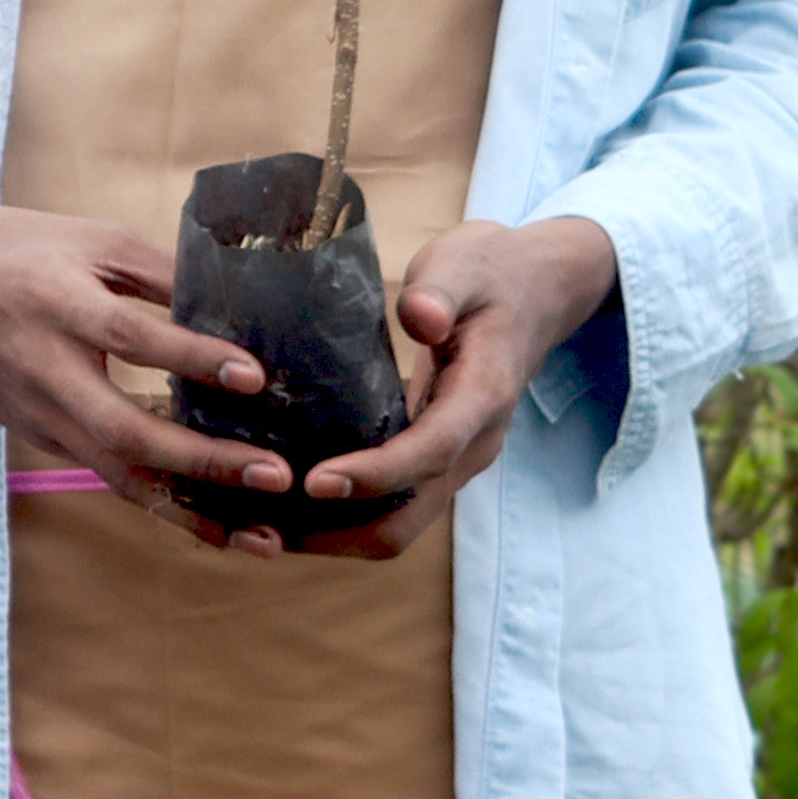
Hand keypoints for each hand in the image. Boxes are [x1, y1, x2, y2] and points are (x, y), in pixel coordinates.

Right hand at [0, 197, 301, 545]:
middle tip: (275, 473)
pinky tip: (218, 522)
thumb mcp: (83, 237)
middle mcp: (44, 369)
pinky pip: (108, 476)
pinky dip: (164, 503)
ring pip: (119, 475)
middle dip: (205, 460)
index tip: (254, 375)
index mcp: (55, 303)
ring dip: (193, 511)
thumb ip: (156, 270)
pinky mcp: (40, 436)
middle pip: (125, 430)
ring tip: (262, 537)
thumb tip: (237, 305)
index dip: (191, 357)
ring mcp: (39, 413)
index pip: (128, 337)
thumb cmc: (10, 249)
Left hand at [282, 213, 620, 559]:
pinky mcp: (436, 456)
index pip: (429, 452)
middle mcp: (472, 443)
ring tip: (260, 526)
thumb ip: (440, 291)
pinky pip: (393, 503)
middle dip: (341, 530)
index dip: (374, 475)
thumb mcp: (465, 265)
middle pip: (410, 515)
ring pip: (400, 522)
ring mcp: (456, 456)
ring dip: (335, 533)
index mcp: (482, 398)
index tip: (314, 482)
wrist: (537, 290)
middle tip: (264, 525)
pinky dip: (343, 513)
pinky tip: (286, 502)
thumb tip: (418, 317)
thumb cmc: (492, 273)